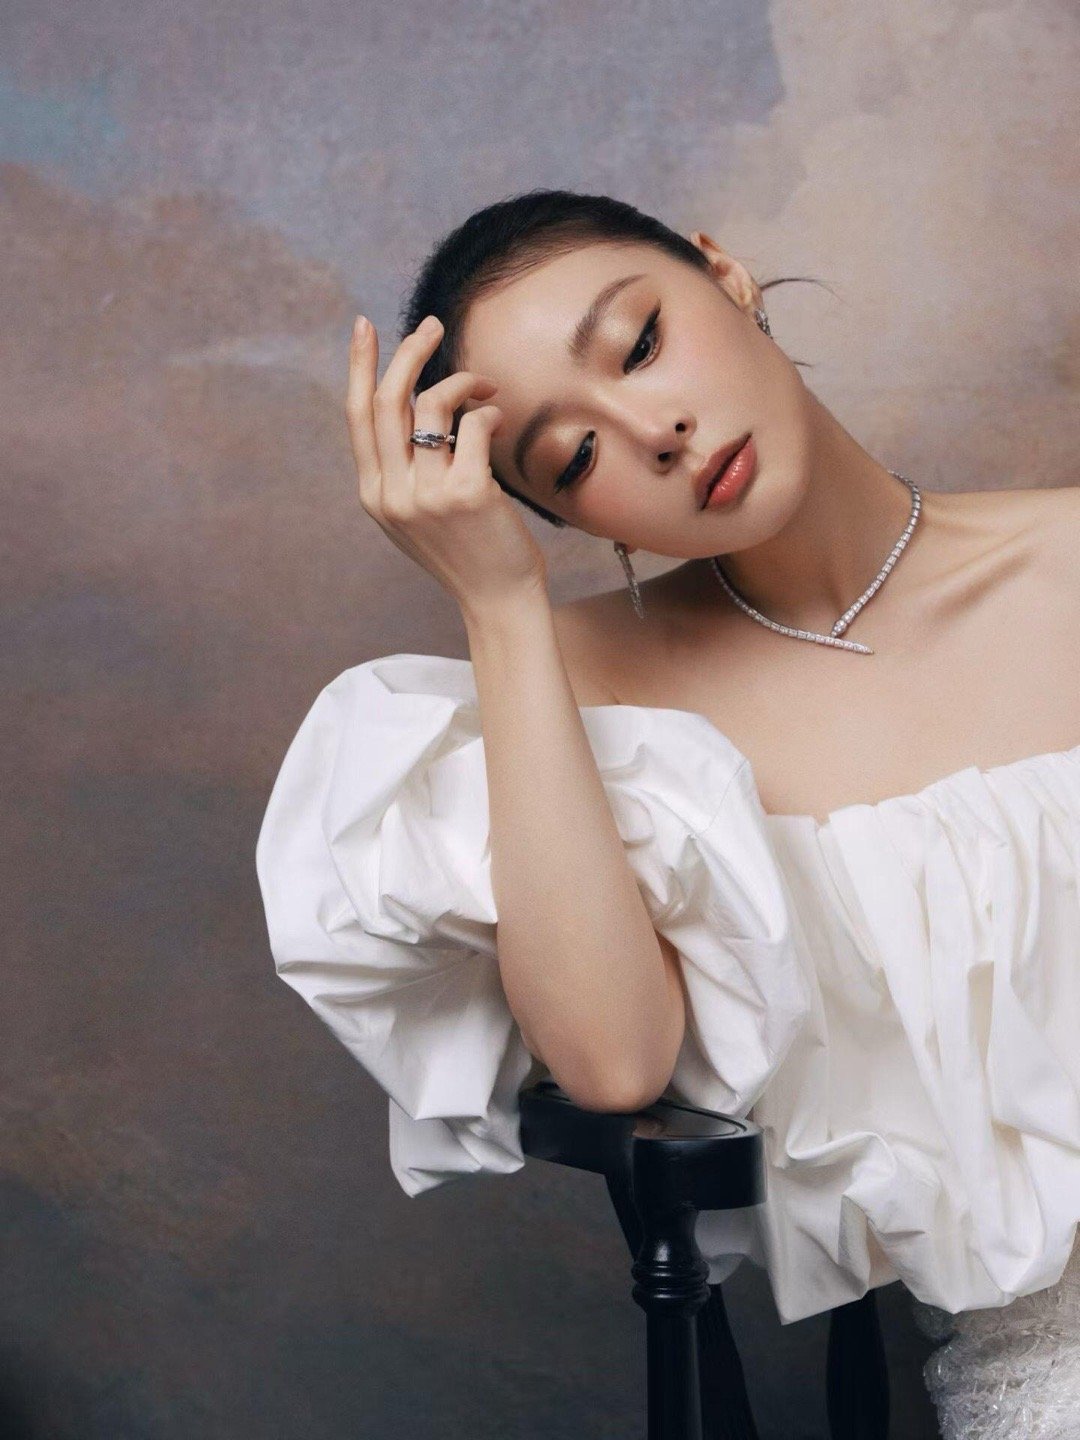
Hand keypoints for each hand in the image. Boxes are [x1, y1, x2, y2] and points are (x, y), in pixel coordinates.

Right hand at [347, 313, 548, 612]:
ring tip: (486, 388)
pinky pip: (473, 425)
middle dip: (410, 352)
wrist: (497, 599)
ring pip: (434, 405)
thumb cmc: (466, 551)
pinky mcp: (467, 493)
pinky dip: (488, 413)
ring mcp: (427, 495)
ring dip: (464, 382)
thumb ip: (404, 468)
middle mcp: (392, 494)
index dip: (361, 367)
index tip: (365, 327)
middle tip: (433, 326)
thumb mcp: (417, 514)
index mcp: (374, 495)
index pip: (358, 416)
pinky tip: (498, 421)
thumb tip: (415, 403)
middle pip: (389, 400)